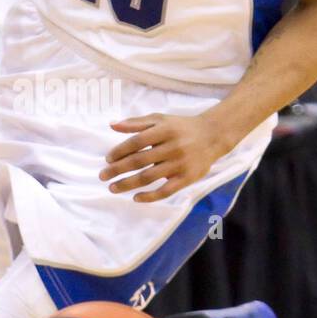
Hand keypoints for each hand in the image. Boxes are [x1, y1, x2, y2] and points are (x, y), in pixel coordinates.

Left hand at [99, 110, 235, 202]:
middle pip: (139, 161)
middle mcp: (172, 146)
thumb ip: (136, 123)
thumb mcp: (160, 120)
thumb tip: (112, 125)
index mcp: (164, 130)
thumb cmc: (181, 127)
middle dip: (118, 170)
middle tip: (103, 176)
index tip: (107, 159)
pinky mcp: (187, 178)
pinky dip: (150, 196)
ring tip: (113, 188)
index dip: (120, 151)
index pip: (136, 142)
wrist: (213, 136)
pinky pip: (166, 190)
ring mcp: (180, 164)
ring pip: (149, 177)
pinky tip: (136, 198)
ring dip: (128, 184)